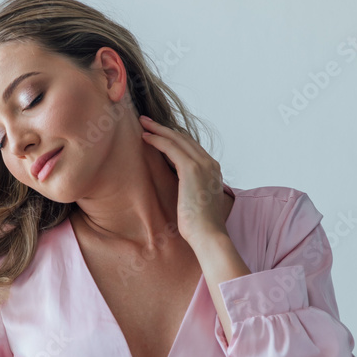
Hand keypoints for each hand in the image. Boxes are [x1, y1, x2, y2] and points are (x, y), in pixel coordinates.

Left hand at [139, 115, 227, 245]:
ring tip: (143, 124)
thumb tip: (178, 188)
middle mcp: (210, 164)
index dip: (174, 138)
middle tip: (147, 121)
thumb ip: (191, 189)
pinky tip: (146, 138)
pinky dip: (158, 140)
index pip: (191, 147)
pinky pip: (172, 148)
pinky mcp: (192, 170)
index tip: (159, 133)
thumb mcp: (196, 201)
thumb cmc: (199, 226)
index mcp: (213, 171)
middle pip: (184, 138)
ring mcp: (203, 165)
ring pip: (177, 139)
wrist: (208, 235)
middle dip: (164, 128)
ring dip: (159, 129)